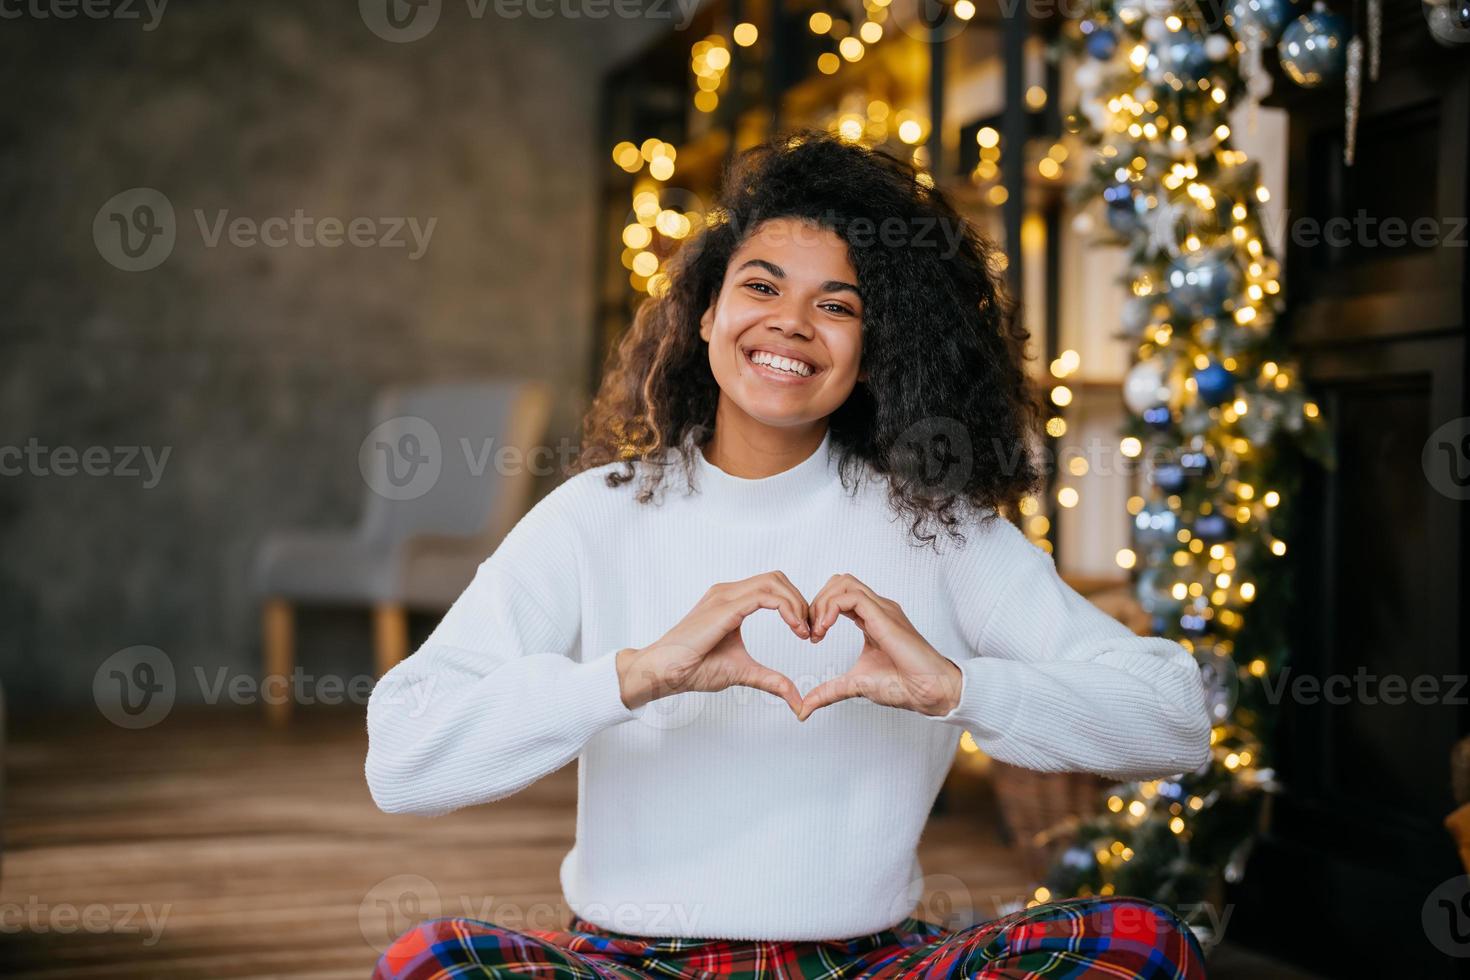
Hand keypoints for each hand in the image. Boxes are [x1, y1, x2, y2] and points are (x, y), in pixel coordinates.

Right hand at [617, 572, 807, 716]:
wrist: (664, 672)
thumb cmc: (693, 669)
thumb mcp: (743, 672)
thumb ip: (771, 680)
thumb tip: (797, 701)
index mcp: (731, 601)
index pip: (773, 587)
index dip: (796, 605)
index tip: (807, 632)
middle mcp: (728, 592)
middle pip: (777, 578)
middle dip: (800, 600)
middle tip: (810, 630)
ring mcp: (724, 596)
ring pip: (774, 581)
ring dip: (797, 603)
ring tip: (804, 631)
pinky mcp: (724, 608)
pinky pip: (765, 596)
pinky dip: (787, 608)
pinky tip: (795, 629)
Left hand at [797, 573, 961, 720]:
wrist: (928, 691)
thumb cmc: (902, 685)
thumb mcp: (854, 685)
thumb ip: (829, 691)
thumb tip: (805, 707)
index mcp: (871, 619)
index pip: (839, 596)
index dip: (818, 611)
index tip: (812, 638)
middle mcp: (877, 609)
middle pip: (838, 582)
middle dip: (817, 602)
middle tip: (811, 631)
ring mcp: (882, 609)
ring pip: (843, 582)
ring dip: (822, 603)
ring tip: (818, 630)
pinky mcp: (884, 615)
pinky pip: (850, 596)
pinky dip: (831, 608)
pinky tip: (826, 629)